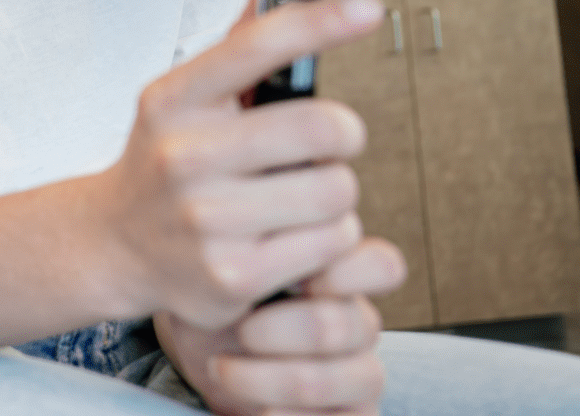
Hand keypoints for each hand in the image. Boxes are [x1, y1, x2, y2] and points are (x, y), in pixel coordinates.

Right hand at [92, 0, 385, 326]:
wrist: (114, 244)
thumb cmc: (161, 164)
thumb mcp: (180, 100)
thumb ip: (234, 49)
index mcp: (174, 101)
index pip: (255, 48)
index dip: (319, 24)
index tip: (365, 10)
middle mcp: (185, 155)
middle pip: (324, 128)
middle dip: (341, 136)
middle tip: (323, 144)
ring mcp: (208, 218)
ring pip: (337, 192)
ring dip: (332, 198)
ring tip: (294, 200)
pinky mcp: (235, 274)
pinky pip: (330, 247)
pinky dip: (323, 244)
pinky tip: (286, 239)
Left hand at [156, 237, 404, 414]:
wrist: (199, 350)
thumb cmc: (213, 293)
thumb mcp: (221, 258)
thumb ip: (249, 232)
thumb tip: (263, 185)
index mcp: (340, 275)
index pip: (380, 266)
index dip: (350, 271)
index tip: (300, 276)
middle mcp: (357, 322)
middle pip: (352, 324)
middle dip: (286, 328)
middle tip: (240, 326)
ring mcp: (358, 372)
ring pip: (353, 378)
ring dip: (275, 377)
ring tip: (221, 368)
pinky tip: (255, 410)